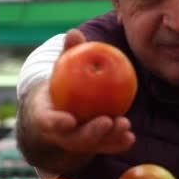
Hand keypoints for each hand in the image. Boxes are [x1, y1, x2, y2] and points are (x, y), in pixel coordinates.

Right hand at [24, 29, 134, 156]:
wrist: (59, 109)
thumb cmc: (61, 83)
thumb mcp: (62, 68)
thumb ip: (68, 53)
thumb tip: (74, 32)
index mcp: (47, 117)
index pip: (50, 121)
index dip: (57, 122)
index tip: (69, 120)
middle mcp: (61, 134)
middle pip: (74, 138)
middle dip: (91, 133)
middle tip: (107, 121)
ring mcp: (77, 143)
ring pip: (92, 145)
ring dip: (109, 139)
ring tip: (125, 126)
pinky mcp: (92, 146)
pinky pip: (106, 146)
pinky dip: (118, 142)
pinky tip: (131, 137)